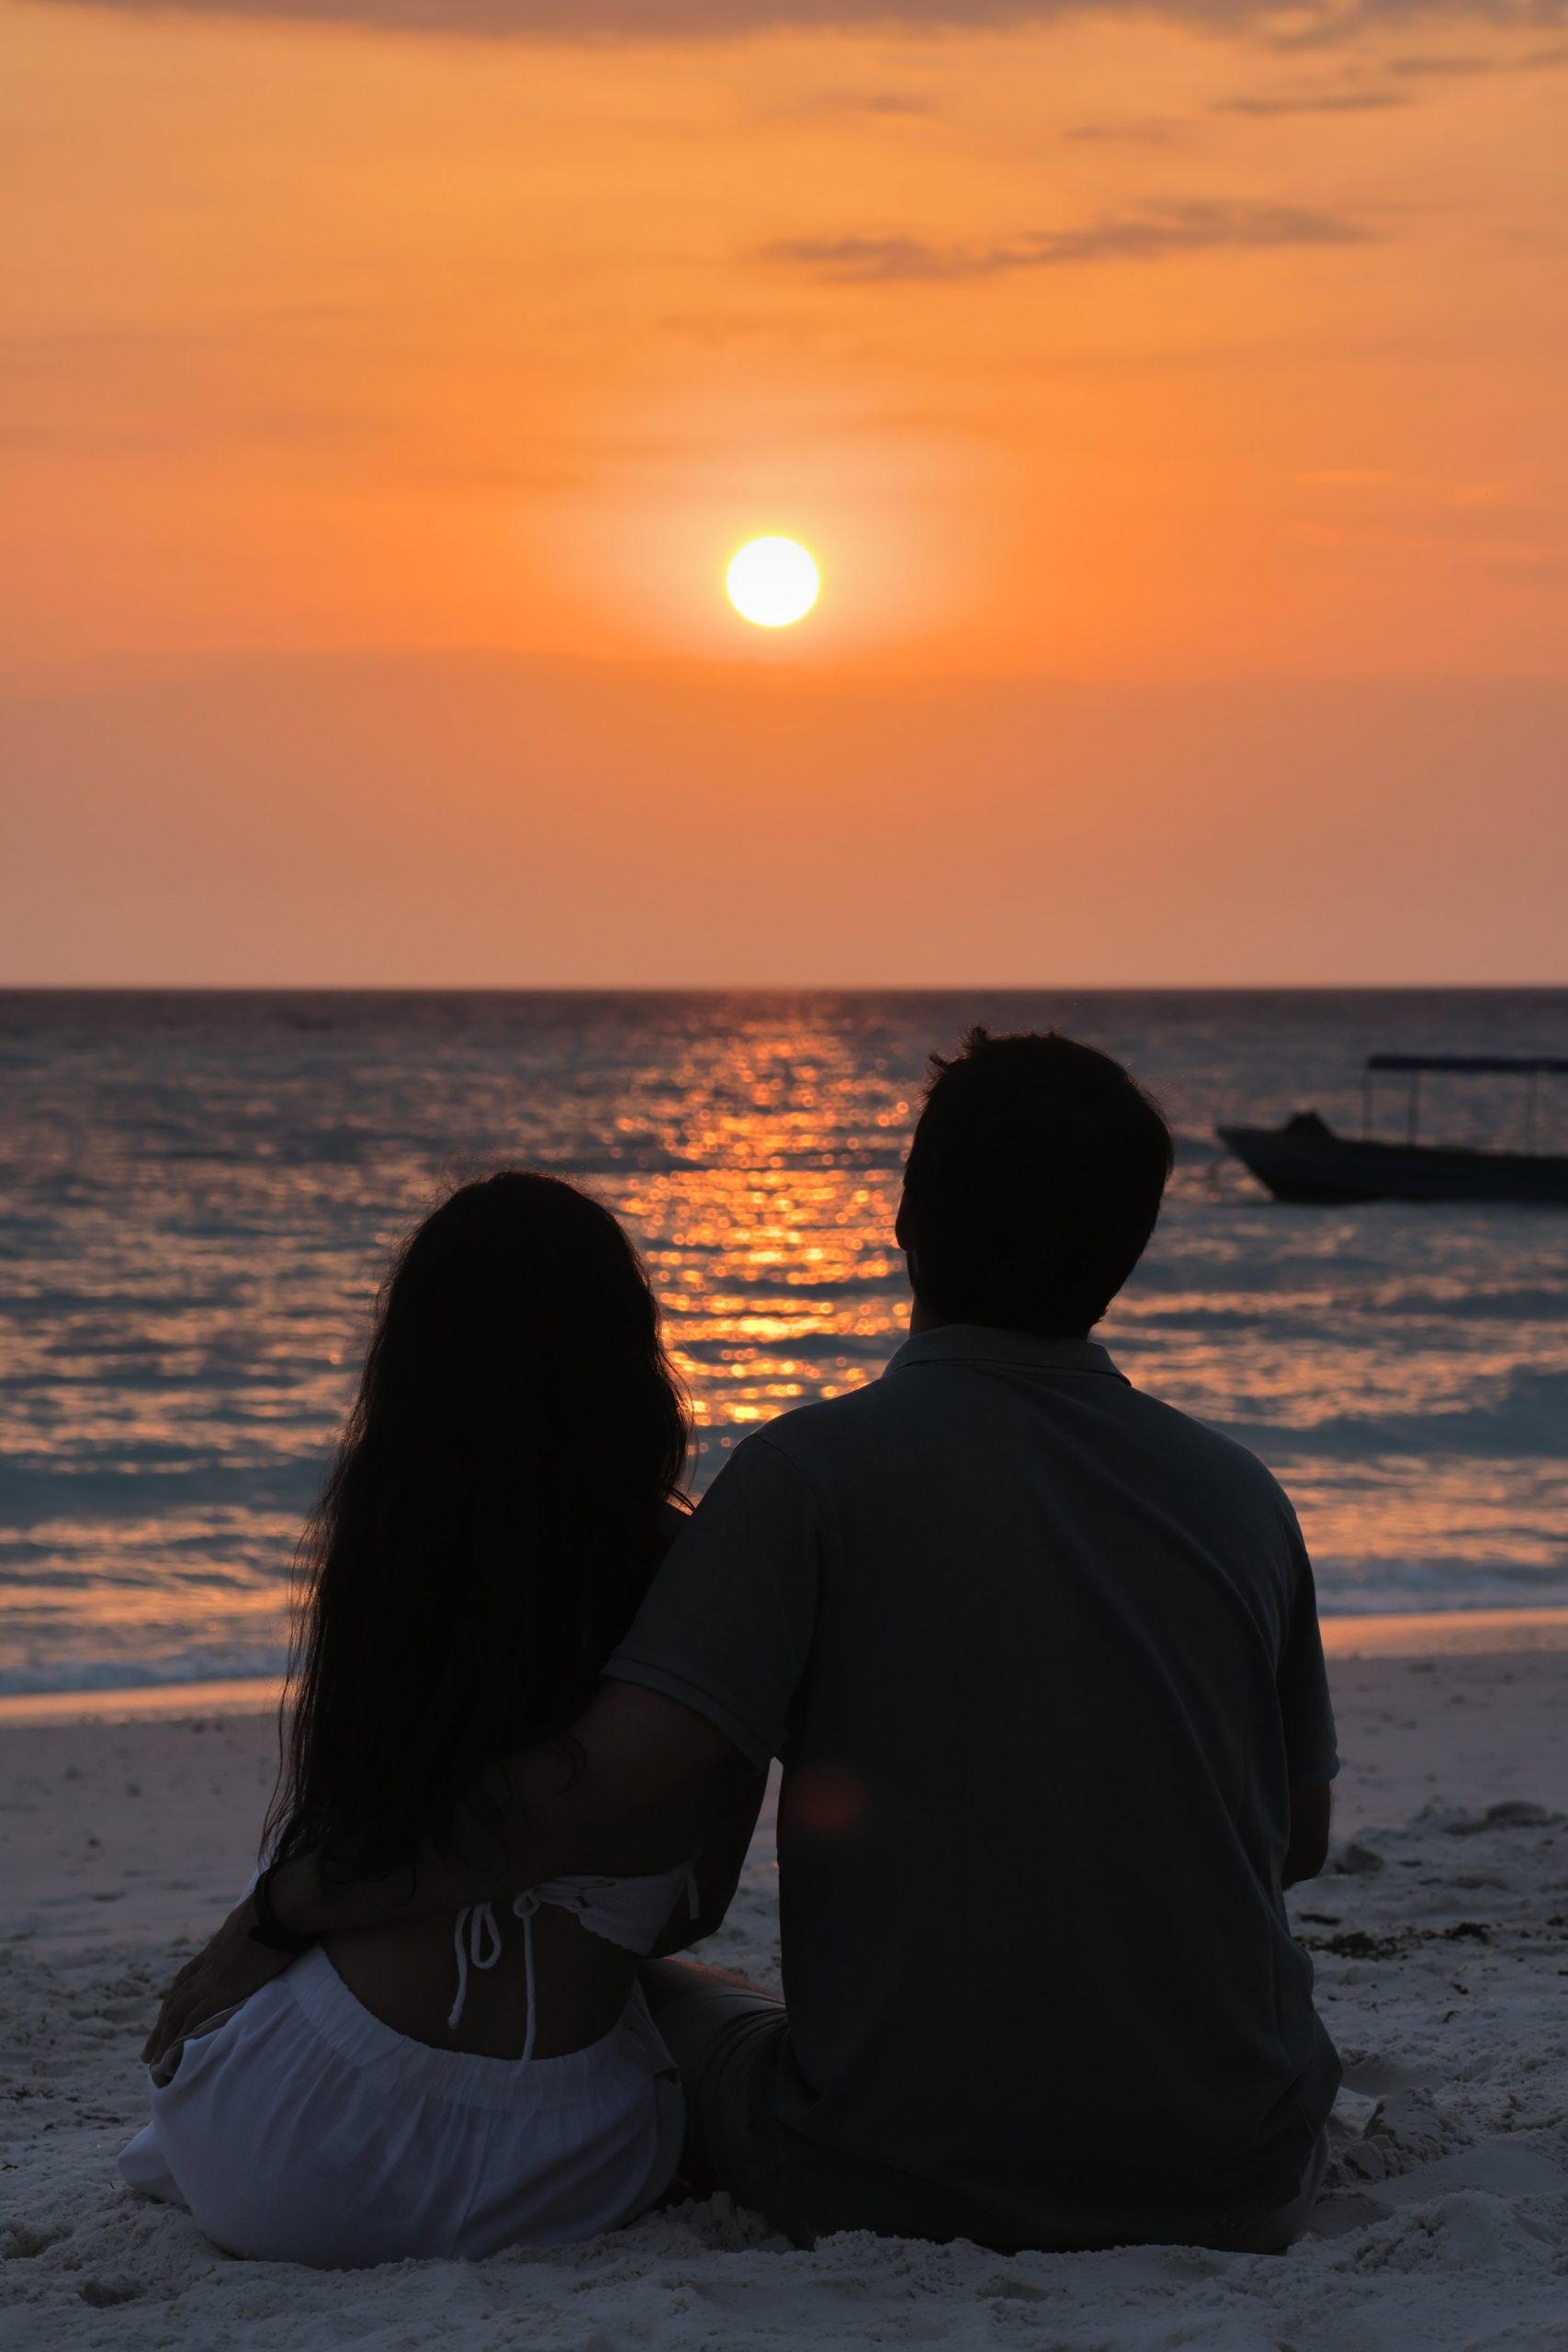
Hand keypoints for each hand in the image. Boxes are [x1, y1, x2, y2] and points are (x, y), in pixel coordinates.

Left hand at [142, 1897, 296, 2067]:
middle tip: (150, 2051)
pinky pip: (191, 2019)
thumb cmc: (281, 1907)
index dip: (177, 1997)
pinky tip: (172, 2056)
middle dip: (161, 2025)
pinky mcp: (221, 1990)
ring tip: (155, 2062)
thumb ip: (255, 1927)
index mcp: (217, 1946)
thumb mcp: (259, 1916)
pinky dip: (178, 2038)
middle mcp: (208, 1963)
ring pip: (176, 2012)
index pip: (188, 1976)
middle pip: (176, 1998)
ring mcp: (212, 1977)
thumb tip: (271, 1928)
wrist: (279, 1906)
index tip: (167, 2017)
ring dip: (163, 2037)